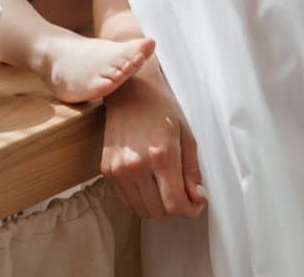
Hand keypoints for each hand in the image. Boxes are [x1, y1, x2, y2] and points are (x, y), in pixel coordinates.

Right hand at [101, 68, 206, 219]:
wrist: (129, 92)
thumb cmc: (160, 109)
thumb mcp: (187, 136)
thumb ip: (192, 172)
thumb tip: (196, 199)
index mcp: (161, 155)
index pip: (175, 204)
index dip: (190, 210)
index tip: (195, 203)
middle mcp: (136, 165)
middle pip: (159, 212)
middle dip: (175, 208)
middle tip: (182, 194)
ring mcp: (118, 169)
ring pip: (142, 210)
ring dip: (157, 206)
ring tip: (164, 188)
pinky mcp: (107, 170)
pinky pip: (126, 201)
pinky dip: (140, 200)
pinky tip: (148, 183)